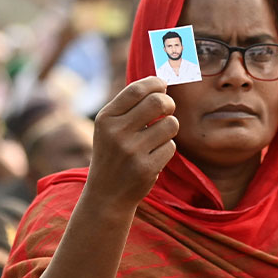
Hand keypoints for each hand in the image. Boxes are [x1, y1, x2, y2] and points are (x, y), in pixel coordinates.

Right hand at [85, 77, 177, 210]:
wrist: (106, 195)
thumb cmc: (113, 154)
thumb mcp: (109, 127)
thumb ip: (129, 105)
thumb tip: (161, 82)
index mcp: (105, 118)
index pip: (137, 89)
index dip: (155, 83)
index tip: (162, 86)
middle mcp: (116, 133)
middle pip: (158, 102)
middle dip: (168, 103)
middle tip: (167, 109)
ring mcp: (132, 151)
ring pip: (170, 124)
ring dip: (170, 128)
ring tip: (159, 136)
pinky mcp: (146, 168)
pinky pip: (171, 146)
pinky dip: (167, 149)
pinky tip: (154, 156)